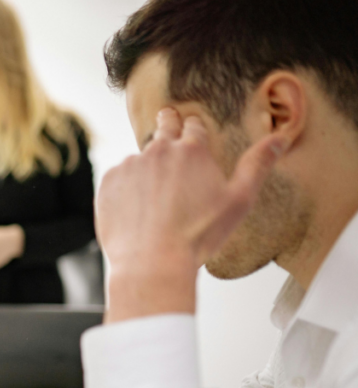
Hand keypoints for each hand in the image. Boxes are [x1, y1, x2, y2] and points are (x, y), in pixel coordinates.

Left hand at [98, 108, 287, 322]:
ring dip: (147, 168)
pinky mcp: (108, 182)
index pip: (193, 124)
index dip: (194, 130)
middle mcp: (158, 150)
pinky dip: (126, 188)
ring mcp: (130, 165)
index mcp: (191, 149)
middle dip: (168, 124)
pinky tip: (136, 210)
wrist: (152, 262)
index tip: (192, 134)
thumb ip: (257, 165)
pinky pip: (119, 178)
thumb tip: (279, 139)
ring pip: (140, 157)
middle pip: (164, 125)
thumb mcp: (238, 201)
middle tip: (169, 130)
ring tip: (155, 197)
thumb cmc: (197, 235)